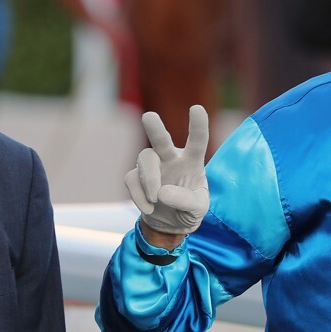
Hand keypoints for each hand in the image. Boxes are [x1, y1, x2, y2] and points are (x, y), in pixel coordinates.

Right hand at [125, 105, 209, 237]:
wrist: (170, 223)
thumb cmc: (189, 208)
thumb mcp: (198, 209)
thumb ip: (186, 201)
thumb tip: (161, 193)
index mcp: (192, 160)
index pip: (197, 141)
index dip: (197, 125)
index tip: (197, 109)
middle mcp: (171, 157)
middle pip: (162, 140)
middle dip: (155, 129)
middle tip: (149, 117)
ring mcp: (152, 165)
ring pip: (145, 158)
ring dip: (149, 179)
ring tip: (155, 199)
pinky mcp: (136, 176)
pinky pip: (132, 180)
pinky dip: (140, 197)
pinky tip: (150, 208)